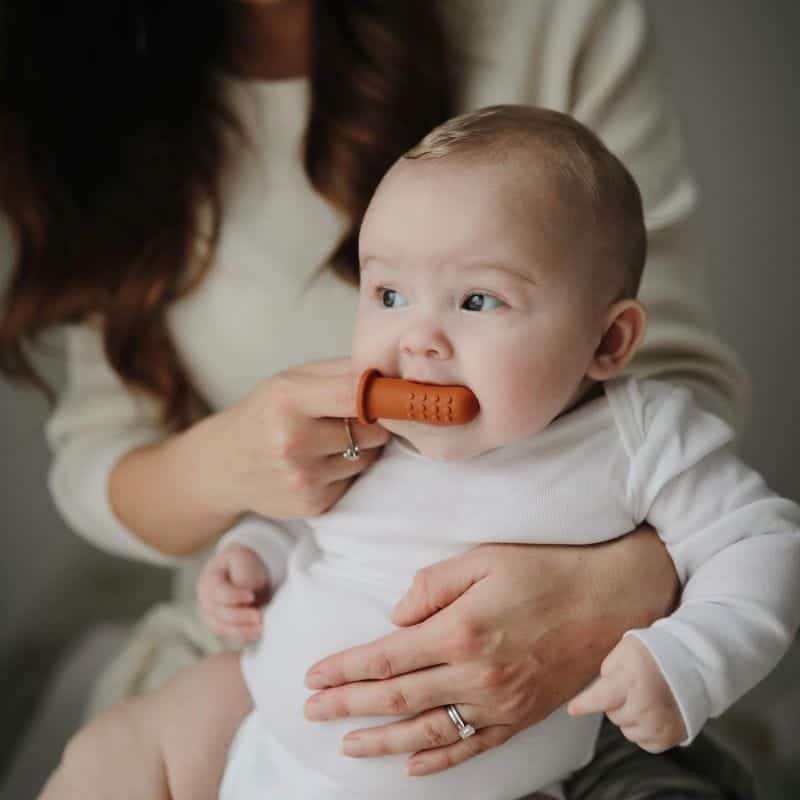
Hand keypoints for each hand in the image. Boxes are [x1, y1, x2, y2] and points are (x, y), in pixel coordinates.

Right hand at [190, 358, 390, 519]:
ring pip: (367, 457)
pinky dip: (347, 471)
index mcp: (288, 401)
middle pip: (371, 430)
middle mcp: (293, 441)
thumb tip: (392, 373)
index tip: (388, 393)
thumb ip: (340, 371)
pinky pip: (354, 480)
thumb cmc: (265, 414)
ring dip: (362, 448)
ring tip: (333, 440)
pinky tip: (321, 463)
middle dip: (374, 422)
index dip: (380, 394)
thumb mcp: (291, 380)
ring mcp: (303, 477)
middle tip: (356, 417)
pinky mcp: (313, 504)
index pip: (356, 394)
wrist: (224, 465)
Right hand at [198, 543, 270, 641]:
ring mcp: (211, 614)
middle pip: (219, 612)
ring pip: (222, 627)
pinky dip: (243, 635)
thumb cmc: (242, 563)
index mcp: (209, 579)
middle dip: (240, 616)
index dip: (234, 596)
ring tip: (261, 628)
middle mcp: (206, 599)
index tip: (252, 596)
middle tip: (259, 616)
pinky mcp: (221, 625)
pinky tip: (257, 633)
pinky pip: (229, 634)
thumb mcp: (243, 559)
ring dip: (242, 630)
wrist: (242, 571)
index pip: (219, 592)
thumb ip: (243, 576)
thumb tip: (248, 599)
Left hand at [303, 528, 678, 775]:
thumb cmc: (546, 572)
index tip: (315, 676)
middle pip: (396, 698)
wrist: (611, 600)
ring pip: (426, 731)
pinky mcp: (520, 718)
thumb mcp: (484, 558)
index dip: (346, 669)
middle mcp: (474, 675)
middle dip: (347, 705)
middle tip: (312, 710)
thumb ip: (433, 586)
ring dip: (381, 740)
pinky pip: (472, 747)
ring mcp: (498, 703)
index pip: (386, 658)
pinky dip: (438, 761)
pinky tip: (412, 766)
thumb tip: (397, 616)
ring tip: (347, 744)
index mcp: (460, 632)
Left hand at [567, 635, 686, 752]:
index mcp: (631, 682)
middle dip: (616, 702)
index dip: (584, 704)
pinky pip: (644, 742)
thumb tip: (595, 691)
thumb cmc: (655, 653)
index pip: (600, 699)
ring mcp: (658, 725)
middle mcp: (644, 707)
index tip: (572, 709)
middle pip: (613, 715)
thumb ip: (606, 671)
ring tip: (645, 698)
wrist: (693, 664)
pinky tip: (654, 712)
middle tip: (631, 687)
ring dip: (631, 717)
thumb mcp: (624, 651)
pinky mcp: (670, 738)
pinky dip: (645, 730)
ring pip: (627, 730)